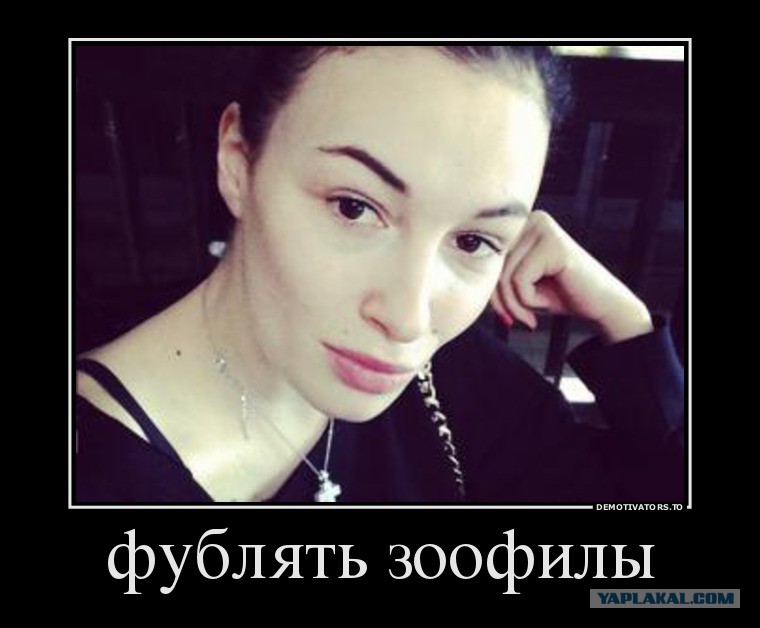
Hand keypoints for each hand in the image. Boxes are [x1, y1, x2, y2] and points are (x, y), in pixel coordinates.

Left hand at [490, 210, 653, 343]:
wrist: (601, 305)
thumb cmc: (558, 295)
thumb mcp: (518, 284)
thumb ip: (494, 276)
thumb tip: (462, 277)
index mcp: (520, 225)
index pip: (486, 257)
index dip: (490, 290)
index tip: (502, 315)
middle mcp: (530, 219)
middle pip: (493, 264)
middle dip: (500, 299)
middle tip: (515, 321)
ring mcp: (543, 228)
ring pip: (504, 274)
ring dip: (515, 304)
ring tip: (531, 315)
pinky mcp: (552, 243)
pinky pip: (520, 280)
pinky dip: (529, 300)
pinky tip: (546, 304)